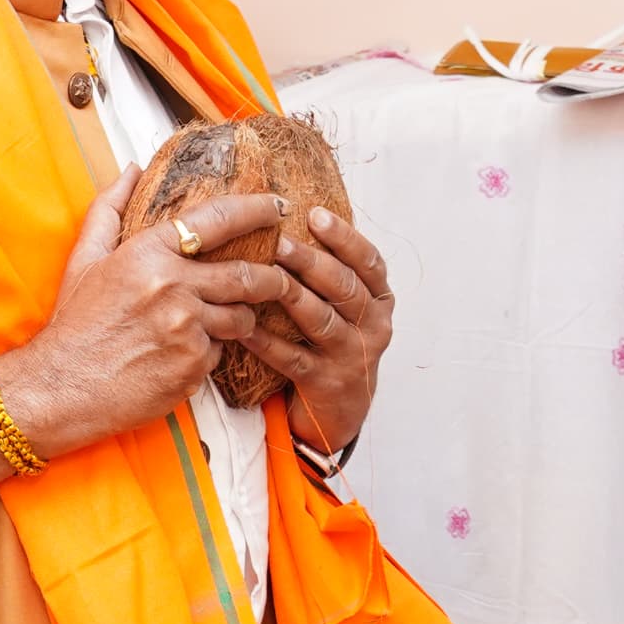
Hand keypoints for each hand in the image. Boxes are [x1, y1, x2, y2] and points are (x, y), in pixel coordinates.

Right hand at [0, 174, 297, 457]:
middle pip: (248, 276)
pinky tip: (181, 355)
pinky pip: (219, 354)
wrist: (60, 388)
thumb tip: (132, 170)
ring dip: (240, 319)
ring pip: (241, 319)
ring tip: (223, 322)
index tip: (278, 206)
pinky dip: (209, 353)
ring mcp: (187, 330)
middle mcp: (173, 288)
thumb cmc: (74, 323)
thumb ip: (109, 209)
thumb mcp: (85, 259)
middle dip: (273, 277)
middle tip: (281, 278)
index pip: (218, 219)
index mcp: (148, 253)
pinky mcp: (193, 367)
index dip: (256, 209)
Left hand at [248, 206, 393, 454]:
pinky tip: (243, 325)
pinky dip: (266, 341)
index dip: (344, 237)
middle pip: (344, 287)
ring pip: (321, 319)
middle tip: (278, 240)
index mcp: (380, 301)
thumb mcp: (346, 306)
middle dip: (310, 261)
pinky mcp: (325, 382)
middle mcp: (373, 326)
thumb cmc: (334, 341)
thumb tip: (289, 218)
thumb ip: (331, 271)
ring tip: (262, 273)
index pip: (369, 262)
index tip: (315, 214)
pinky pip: (292, 358)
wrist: (342, 409)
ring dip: (290, 294)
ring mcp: (351, 356)